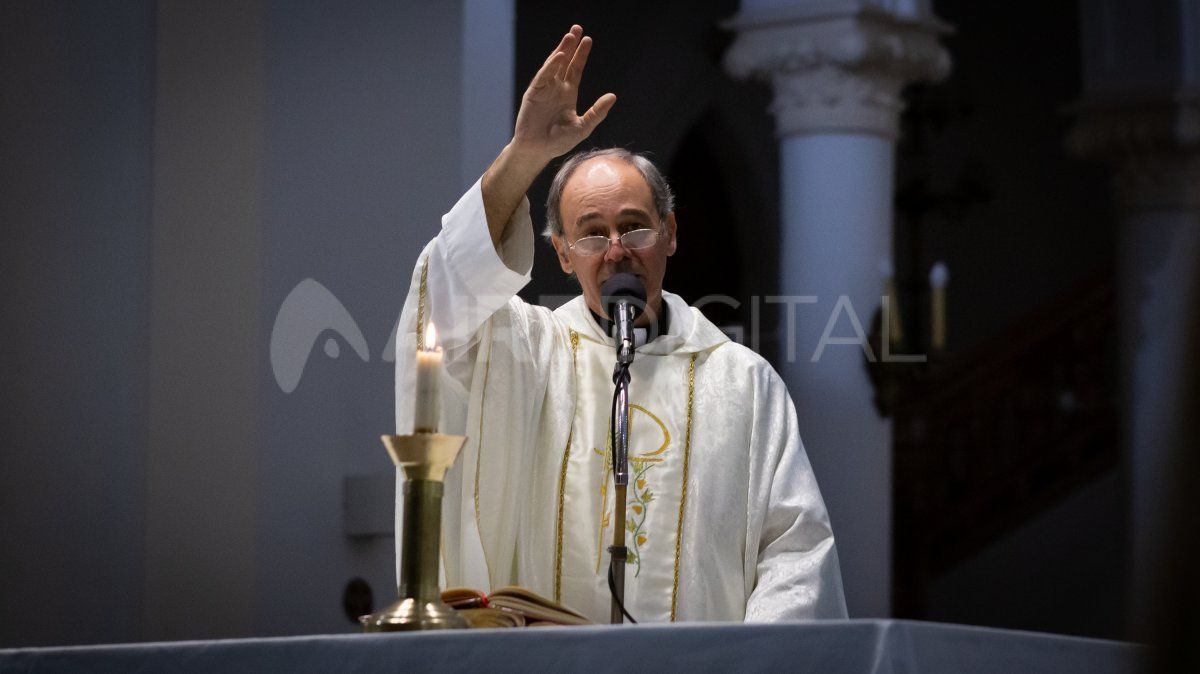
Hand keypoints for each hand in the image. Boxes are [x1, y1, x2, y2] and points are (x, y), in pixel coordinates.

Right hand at [511, 25, 616, 162]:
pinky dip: (551, 66)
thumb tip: (613, 96)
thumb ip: (597, 112)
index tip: (588, 40)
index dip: (581, 55)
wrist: (538, 151)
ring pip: (553, 65)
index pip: (576, 69)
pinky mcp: (534, 93)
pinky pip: (543, 76)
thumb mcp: (583, 127)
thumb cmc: (558, 142)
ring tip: (570, 36)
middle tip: (577, 28)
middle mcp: (556, 88)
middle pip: (564, 62)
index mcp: (568, 94)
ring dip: (561, 50)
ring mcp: (544, 89)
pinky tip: (559, 56)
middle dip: (570, 45)